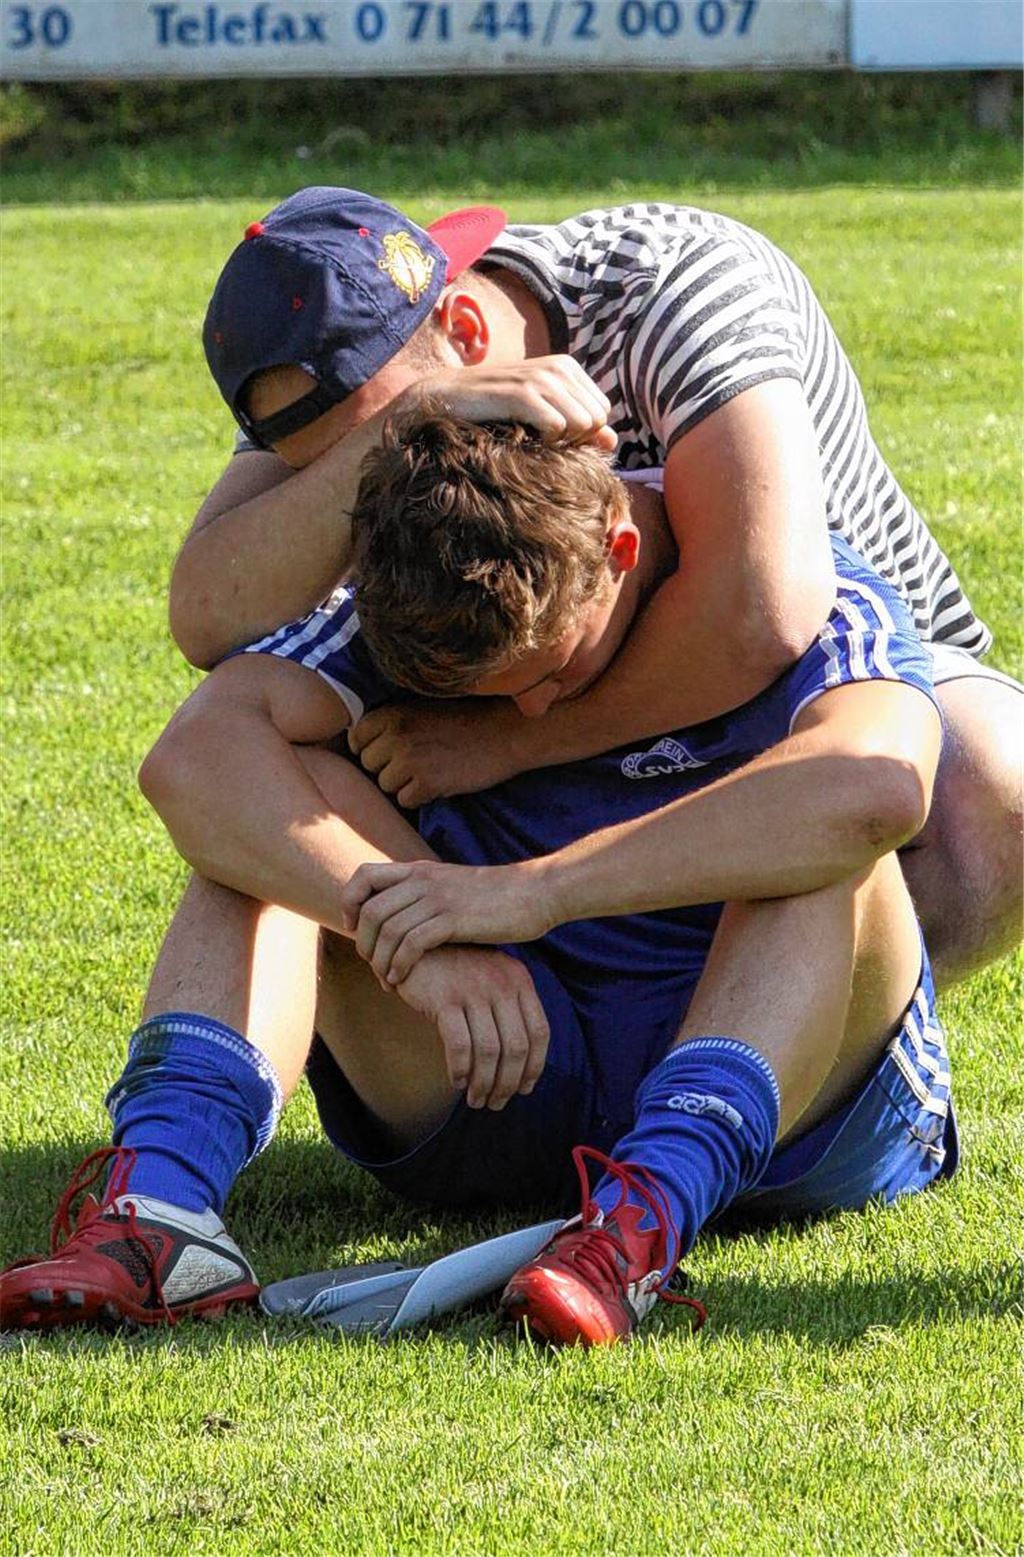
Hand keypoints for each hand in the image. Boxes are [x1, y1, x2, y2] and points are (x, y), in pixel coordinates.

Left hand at [342, 858, 552, 984]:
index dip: (350, 901)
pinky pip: (410, 943)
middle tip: (371, 965)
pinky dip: (399, 965)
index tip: (354, 926)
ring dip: (379, 961)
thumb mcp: (453, 886)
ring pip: (386, 930)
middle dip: (362, 943)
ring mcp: (437, 899)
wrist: (536, 892)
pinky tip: (400, 979)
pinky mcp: (453, 920)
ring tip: (386, 979)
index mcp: (420, 870)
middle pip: (369, 910)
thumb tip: (404, 915)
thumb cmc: (498, 896)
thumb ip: (426, 895)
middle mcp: (422, 881)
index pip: (363, 875)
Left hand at [349, 700, 529, 805]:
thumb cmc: (464, 721)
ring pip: (386, 785)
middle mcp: (397, 735)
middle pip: (369, 765)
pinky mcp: (428, 782)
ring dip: (404, 783)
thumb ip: (391, 723)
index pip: (356, 739)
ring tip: (431, 769)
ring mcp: (411, 760)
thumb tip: (357, 745)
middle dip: (388, 767)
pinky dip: (420, 797)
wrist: (505, 732)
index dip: (371, 748)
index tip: (391, 751)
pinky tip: (439, 782)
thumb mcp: (422, 709)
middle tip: (418, 760)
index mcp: (393, 714)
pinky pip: (406, 801)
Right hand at [393, 944, 549, 1109]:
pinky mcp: (444, 998)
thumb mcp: (490, 979)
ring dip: (483, 1083)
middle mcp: (501, 984)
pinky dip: (460, 1069)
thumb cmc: (455, 968)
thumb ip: (507, 1010)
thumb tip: (518, 1065)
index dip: (534, 1067)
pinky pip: (459, 1045)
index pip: (539, 1032)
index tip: (523, 1090)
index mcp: (519, 980)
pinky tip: (456, 1080)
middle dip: (507, 1083)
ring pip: (489, 1051)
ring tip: (475, 1100)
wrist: (415, 939)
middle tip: (494, 1103)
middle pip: (516, 1047)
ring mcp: (473, 990)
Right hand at [395, 356, 617, 450]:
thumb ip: (580, 427)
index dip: (581, 433)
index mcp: (566, 367)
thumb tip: (613, 442)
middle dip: (573, 439)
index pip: (602, 412)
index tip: (551, 435)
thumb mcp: (541, 413)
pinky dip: (544, 441)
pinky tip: (522, 435)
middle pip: (596, 421)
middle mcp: (558, 367)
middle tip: (540, 439)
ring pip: (581, 425)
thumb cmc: (494, 410)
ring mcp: (540, 378)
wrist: (446, 398)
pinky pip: (558, 426)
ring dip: (559, 441)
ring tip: (531, 436)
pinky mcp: (522, 393)